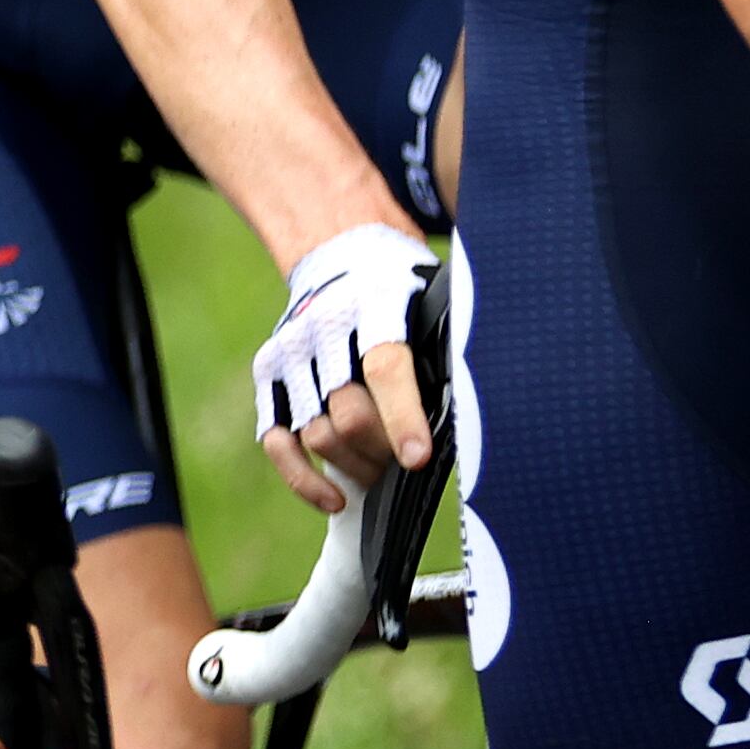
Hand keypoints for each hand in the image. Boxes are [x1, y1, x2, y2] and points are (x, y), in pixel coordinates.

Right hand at [253, 219, 437, 504]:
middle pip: (348, 413)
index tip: (416, 458)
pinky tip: (334, 499)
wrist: (340, 249)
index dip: (401, 417)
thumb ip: (445, 350)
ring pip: (317, 434)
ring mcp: (290, 351)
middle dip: (382, 452)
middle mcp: (324, 327)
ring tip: (379, 470)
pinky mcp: (268, 372)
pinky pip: (276, 440)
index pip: (384, 367)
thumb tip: (480, 410)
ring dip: (354, 466)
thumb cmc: (403, 291)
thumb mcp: (432, 301)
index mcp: (375, 304)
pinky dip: (302, 478)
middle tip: (405, 462)